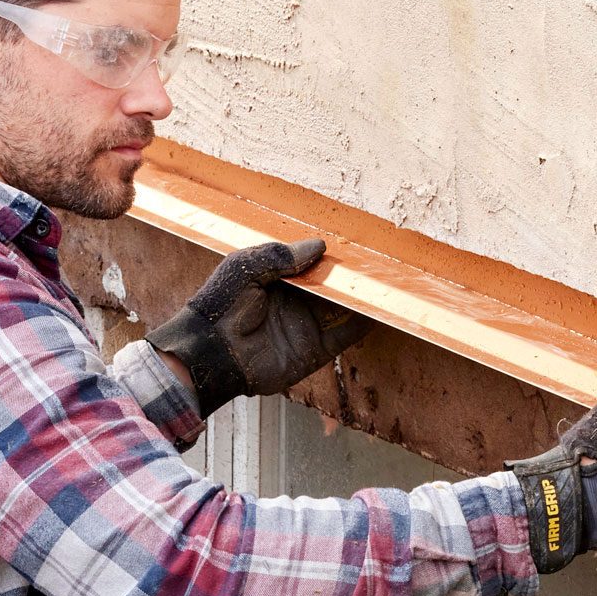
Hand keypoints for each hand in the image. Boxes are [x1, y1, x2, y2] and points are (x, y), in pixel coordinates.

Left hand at [148, 238, 372, 415]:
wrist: (211, 351)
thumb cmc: (220, 304)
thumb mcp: (246, 266)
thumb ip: (280, 255)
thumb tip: (319, 246)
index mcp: (278, 279)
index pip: (312, 265)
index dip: (329, 256)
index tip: (352, 244)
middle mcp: (297, 302)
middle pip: (332, 285)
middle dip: (350, 275)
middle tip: (375, 260)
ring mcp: (308, 325)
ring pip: (344, 308)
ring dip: (363, 297)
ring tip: (385, 281)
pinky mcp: (315, 349)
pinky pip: (345, 335)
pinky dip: (363, 323)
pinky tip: (379, 308)